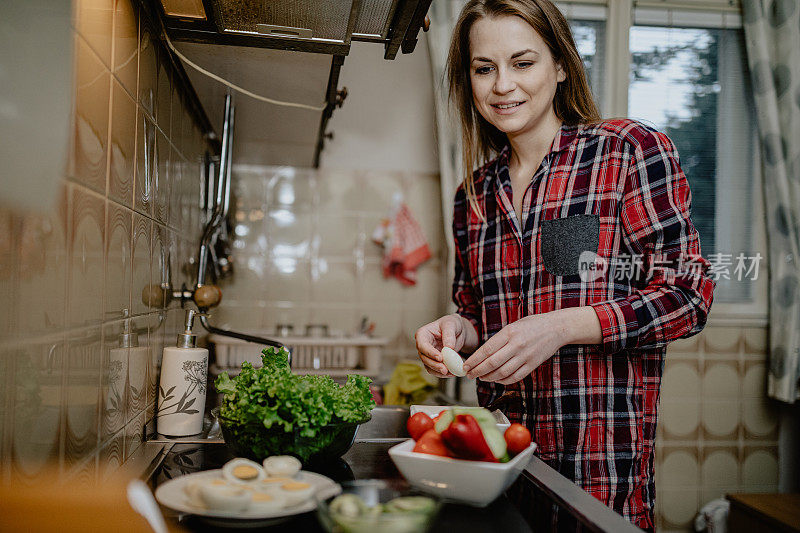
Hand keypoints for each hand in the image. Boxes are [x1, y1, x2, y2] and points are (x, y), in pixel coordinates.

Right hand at [414, 314, 475, 377]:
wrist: (457, 331)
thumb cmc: (452, 324)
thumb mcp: (451, 324)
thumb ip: (449, 335)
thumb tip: (449, 347)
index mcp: (423, 334)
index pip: (422, 345)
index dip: (430, 352)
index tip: (440, 358)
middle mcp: (422, 345)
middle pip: (424, 358)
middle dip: (434, 365)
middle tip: (445, 369)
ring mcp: (427, 355)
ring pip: (429, 366)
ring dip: (439, 371)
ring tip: (451, 372)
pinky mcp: (433, 362)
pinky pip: (435, 370)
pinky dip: (442, 373)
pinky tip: (452, 373)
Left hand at [462, 307, 601, 383]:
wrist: (556, 328)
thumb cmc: (531, 325)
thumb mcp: (512, 326)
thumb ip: (498, 340)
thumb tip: (482, 355)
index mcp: (509, 333)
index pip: (486, 350)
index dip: (474, 360)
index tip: (465, 366)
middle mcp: (516, 345)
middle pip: (492, 363)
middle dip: (477, 371)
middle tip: (469, 374)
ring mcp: (525, 356)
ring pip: (502, 372)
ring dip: (488, 377)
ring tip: (481, 377)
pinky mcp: (532, 365)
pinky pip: (514, 377)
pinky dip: (503, 380)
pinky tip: (496, 379)